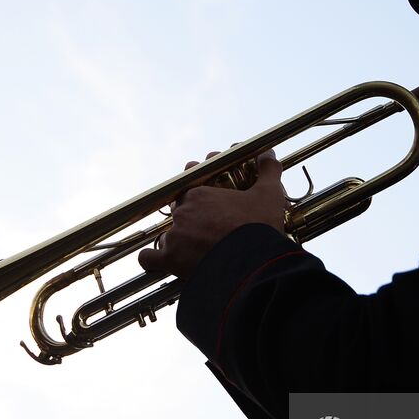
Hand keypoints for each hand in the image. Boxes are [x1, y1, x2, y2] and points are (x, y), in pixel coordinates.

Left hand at [138, 151, 287, 277]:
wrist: (253, 264)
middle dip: (190, 216)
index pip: (190, 187)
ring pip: (168, 234)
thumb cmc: (258, 226)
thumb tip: (269, 154)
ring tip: (192, 249)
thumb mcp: (268, 195)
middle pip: (178, 210)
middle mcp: (183, 212)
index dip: (199, 193)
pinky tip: (155, 260)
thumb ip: (267, 172)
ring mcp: (174, 236)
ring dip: (176, 240)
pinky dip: (151, 259)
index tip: (210, 202)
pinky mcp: (171, 260)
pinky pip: (149, 259)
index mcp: (200, 194)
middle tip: (207, 227)